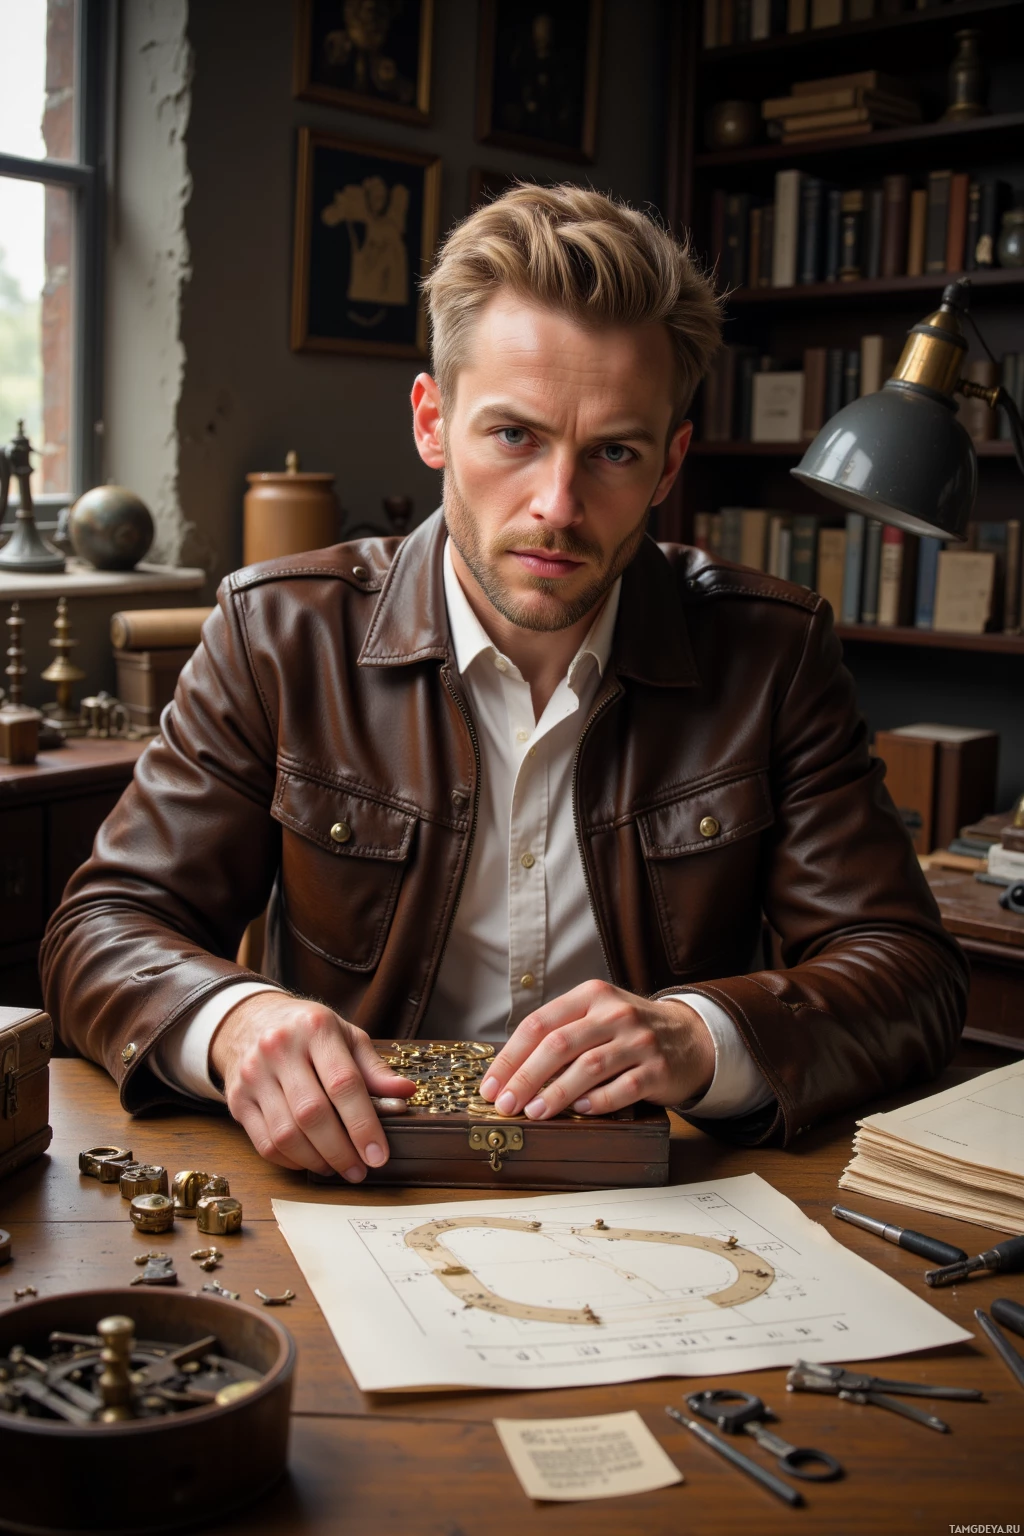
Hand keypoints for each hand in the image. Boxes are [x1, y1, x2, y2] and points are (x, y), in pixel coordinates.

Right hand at [210, 993, 414, 1178]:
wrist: (250, 1022)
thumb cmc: (308, 1032)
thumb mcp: (346, 1036)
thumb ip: (373, 1068)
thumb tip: (406, 1093)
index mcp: (315, 1028)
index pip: (343, 1083)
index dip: (363, 1124)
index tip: (378, 1154)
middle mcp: (279, 1049)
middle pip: (312, 1113)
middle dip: (341, 1150)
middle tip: (360, 1170)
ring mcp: (254, 1075)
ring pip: (286, 1133)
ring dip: (317, 1160)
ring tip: (338, 1167)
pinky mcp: (238, 1100)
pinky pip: (264, 1143)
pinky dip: (291, 1161)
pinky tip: (310, 1161)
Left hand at [477, 981, 715, 1119]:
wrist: (691, 1037)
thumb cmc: (630, 1031)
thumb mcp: (597, 1015)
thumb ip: (561, 1032)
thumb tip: (511, 1070)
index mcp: (591, 996)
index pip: (539, 1023)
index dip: (510, 1057)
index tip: (491, 1085)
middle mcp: (615, 1013)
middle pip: (559, 1045)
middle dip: (525, 1078)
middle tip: (505, 1104)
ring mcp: (639, 1041)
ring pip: (588, 1067)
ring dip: (555, 1093)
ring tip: (533, 1112)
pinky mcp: (658, 1069)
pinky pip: (622, 1089)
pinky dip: (597, 1102)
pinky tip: (579, 1111)